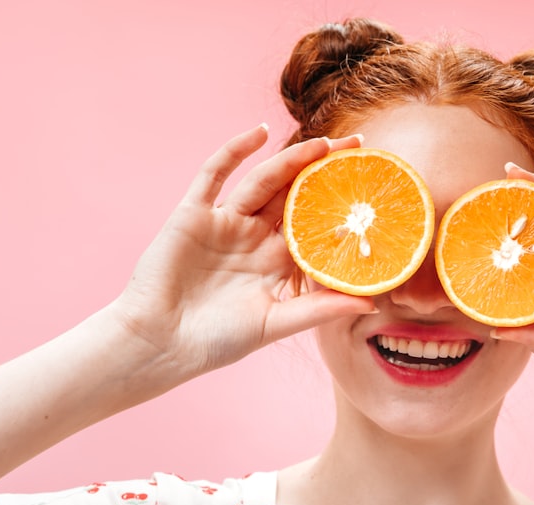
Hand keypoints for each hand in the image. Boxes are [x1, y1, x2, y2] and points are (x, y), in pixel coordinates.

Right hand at [110, 125, 373, 381]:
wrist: (159, 342)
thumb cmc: (216, 341)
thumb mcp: (275, 323)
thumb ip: (319, 309)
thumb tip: (373, 305)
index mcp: (276, 263)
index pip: (315, 226)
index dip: (341, 208)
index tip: (373, 190)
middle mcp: (254, 238)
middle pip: (296, 195)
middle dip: (324, 171)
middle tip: (359, 148)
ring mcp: (225, 223)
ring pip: (264, 181)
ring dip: (291, 160)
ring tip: (323, 143)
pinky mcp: (194, 214)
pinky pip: (215, 174)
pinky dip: (235, 151)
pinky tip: (259, 133)